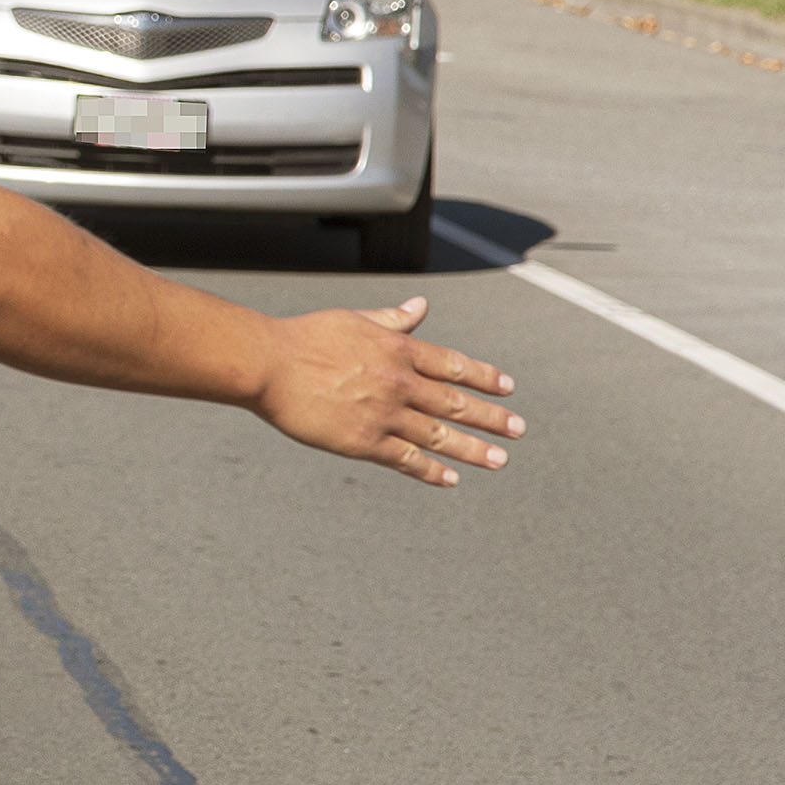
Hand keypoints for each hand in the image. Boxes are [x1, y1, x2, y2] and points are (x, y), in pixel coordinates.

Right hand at [251, 297, 520, 486]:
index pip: (453, 365)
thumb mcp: (353, 319)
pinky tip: (449, 478)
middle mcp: (398, 383)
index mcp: (397, 349)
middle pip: (456, 403)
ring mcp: (383, 414)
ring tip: (499, 460)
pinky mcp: (362, 442)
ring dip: (473, 449)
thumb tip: (422, 306)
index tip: (507, 388)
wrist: (267, 365)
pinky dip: (430, 470)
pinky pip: (405, 460)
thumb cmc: (303, 337)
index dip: (483, 377)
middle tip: (517, 429)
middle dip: (491, 417)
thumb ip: (392, 319)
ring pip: (439, 435)